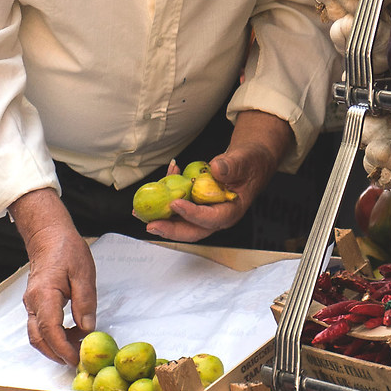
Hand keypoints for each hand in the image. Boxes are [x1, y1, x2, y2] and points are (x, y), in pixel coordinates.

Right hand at [10, 188, 95, 363]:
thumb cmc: (66, 249)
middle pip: (38, 338)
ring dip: (54, 347)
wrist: (47, 235)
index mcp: (44, 294)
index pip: (49, 330)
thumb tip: (88, 328)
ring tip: (77, 348)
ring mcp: (31, 304)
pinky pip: (40, 327)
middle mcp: (33, 302)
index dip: (62, 349)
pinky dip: (53, 337)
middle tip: (78, 360)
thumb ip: (85, 302)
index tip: (76, 358)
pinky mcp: (35, 304)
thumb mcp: (83, 272)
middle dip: (56, 354)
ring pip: (37, 335)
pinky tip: (71, 335)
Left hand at [149, 111, 290, 243]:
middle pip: (192, 230)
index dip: (192, 214)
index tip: (175, 203)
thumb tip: (216, 169)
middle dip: (170, 229)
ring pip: (181, 221)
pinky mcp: (197, 204)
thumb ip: (232, 166)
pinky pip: (179, 205)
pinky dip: (167, 195)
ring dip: (161, 217)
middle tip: (150, 225)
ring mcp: (205, 212)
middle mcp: (216, 216)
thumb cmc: (250, 162)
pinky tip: (163, 178)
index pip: (211, 219)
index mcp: (231, 212)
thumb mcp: (245, 161)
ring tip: (139, 211)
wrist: (250, 161)